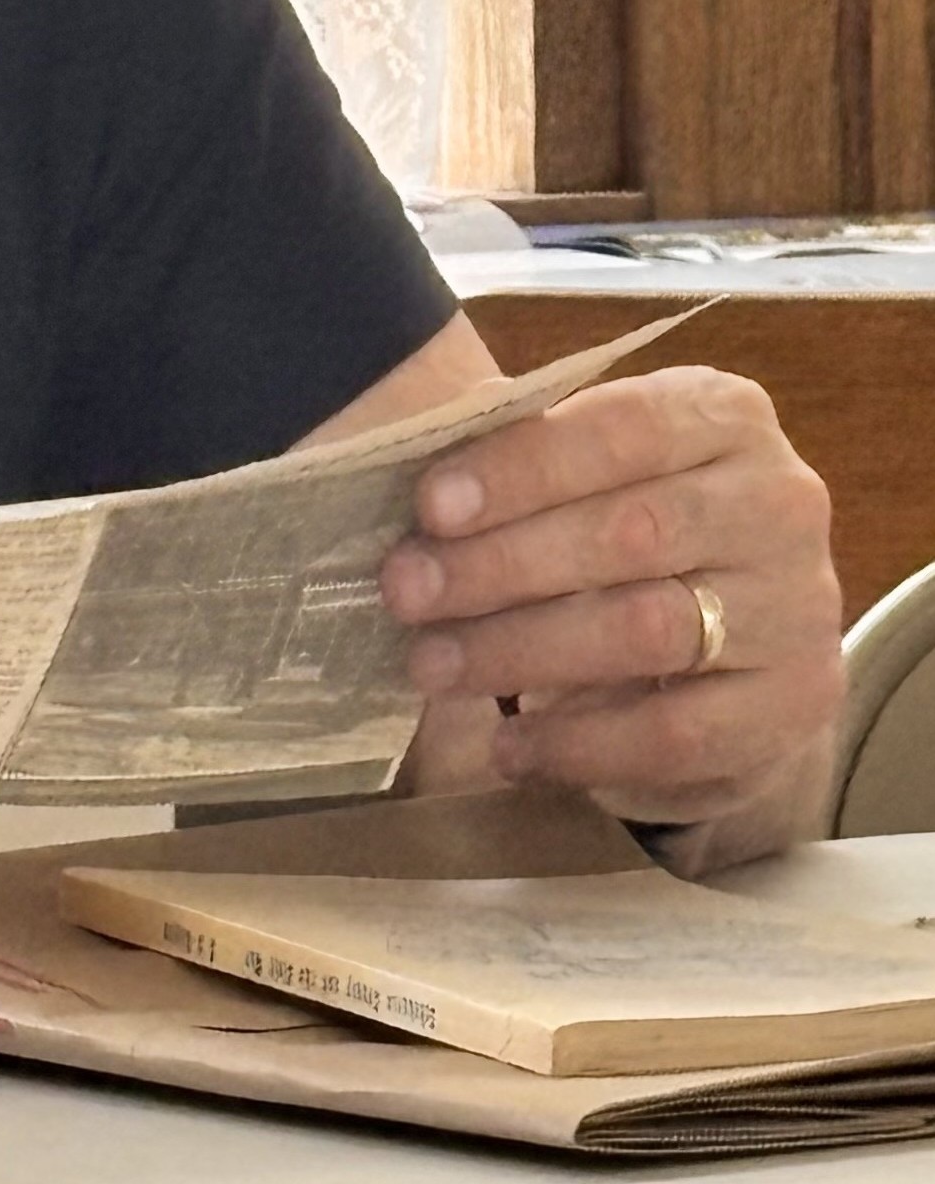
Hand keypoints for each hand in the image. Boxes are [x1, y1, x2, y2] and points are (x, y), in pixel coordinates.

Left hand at [383, 366, 843, 849]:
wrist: (729, 653)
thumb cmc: (623, 544)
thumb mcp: (578, 485)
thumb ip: (517, 473)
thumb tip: (412, 490)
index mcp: (720, 419)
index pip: (624, 429)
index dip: (521, 469)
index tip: (429, 507)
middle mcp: (775, 503)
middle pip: (631, 532)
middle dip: (499, 565)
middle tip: (405, 592)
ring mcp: (797, 608)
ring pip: (646, 629)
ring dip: (520, 651)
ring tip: (431, 667)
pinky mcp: (792, 706)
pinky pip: (675, 734)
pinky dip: (577, 745)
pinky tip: (508, 746)